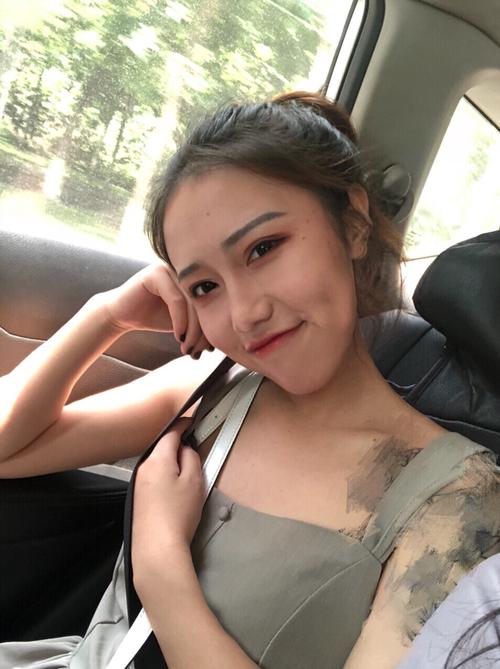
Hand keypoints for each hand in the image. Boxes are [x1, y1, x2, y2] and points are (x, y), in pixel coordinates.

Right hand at [100, 263, 210, 355]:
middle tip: (198, 351)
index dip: (213, 327)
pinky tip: (178, 336)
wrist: (123, 315)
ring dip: (192, 330)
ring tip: (187, 348)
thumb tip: (227, 337)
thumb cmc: (156, 317)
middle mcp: (186, 269)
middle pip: (206, 301)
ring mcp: (171, 268)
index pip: (215, 301)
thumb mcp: (186, 321)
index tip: (209, 349)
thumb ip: (203, 323)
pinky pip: (177, 300)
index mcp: (197, 277)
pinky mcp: (157, 273)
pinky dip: (180, 321)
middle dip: (203, 331)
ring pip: (193, 302)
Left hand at [131, 419, 205, 598]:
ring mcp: (138, 482)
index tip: (194, 423)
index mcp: (157, 459)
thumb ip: (192, 458)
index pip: (171, 432)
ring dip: (172, 462)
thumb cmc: (178, 513)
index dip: (184, 425)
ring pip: (158, 462)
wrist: (156, 548)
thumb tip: (186, 449)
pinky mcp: (138, 497)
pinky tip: (175, 489)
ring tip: (189, 473)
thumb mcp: (194, 481)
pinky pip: (153, 476)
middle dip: (178, 446)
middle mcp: (143, 466)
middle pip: (163, 447)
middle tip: (196, 451)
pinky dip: (165, 475)